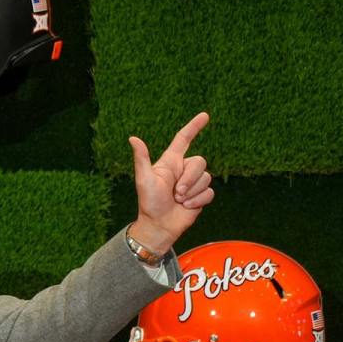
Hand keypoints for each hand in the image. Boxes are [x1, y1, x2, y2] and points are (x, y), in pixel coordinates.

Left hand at [128, 112, 212, 253]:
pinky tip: (187, 207)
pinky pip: (210, 192)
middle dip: (189, 179)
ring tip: (178, 201)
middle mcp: (183, 170)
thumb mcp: (144, 179)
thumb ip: (141, 158)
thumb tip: (133, 138)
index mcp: (170, 162)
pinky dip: (198, 201)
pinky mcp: (200, 196)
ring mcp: (193, 183)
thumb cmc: (149, 202)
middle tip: (176, 193)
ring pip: (206, 177)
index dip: (193, 127)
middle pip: (200, 161)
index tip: (205, 115)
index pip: (184, 139)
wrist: (159, 225)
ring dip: (192, 192)